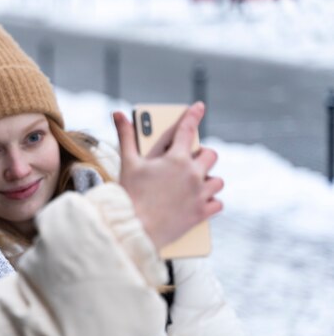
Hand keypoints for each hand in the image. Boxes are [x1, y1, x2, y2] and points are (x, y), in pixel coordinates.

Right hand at [113, 102, 222, 248]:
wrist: (134, 228)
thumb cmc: (130, 194)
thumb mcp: (128, 163)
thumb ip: (126, 136)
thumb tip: (117, 113)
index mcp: (176, 159)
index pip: (187, 130)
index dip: (193, 115)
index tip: (199, 107)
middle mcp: (193, 174)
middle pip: (211, 156)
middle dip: (203, 155)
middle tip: (193, 160)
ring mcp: (199, 194)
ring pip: (217, 181)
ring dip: (209, 180)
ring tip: (196, 184)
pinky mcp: (201, 213)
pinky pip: (218, 204)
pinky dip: (211, 202)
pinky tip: (202, 202)